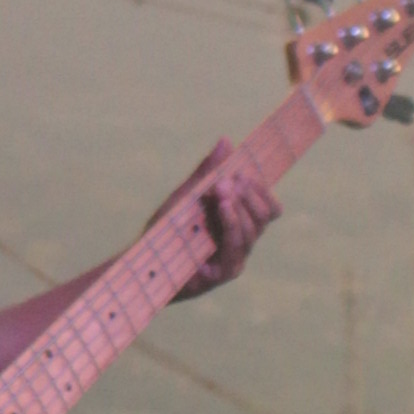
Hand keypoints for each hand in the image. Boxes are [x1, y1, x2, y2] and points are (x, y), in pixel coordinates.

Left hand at [170, 138, 276, 302]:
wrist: (144, 262)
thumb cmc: (166, 231)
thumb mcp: (186, 195)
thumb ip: (207, 172)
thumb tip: (226, 140)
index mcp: (239, 222)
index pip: (269, 205)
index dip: (261, 187)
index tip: (241, 171)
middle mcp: (242, 239)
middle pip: (267, 215)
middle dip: (250, 193)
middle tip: (228, 180)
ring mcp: (236, 257)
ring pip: (254, 229)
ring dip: (239, 206)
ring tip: (222, 191)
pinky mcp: (226, 272)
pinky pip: (237, 246)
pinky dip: (231, 223)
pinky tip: (222, 208)